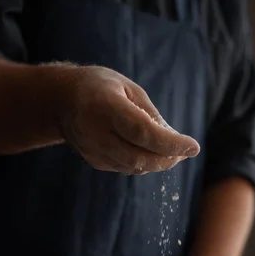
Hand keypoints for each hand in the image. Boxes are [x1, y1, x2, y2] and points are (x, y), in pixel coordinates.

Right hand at [56, 65, 199, 173]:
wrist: (60, 100)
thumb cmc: (100, 88)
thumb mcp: (128, 88)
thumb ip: (151, 115)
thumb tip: (175, 140)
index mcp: (105, 106)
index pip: (144, 133)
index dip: (171, 143)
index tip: (193, 146)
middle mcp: (96, 132)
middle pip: (139, 157)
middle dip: (168, 158)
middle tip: (185, 152)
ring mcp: (93, 150)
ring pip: (134, 167)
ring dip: (158, 163)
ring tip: (173, 152)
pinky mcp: (94, 161)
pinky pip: (125, 167)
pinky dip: (143, 163)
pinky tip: (151, 152)